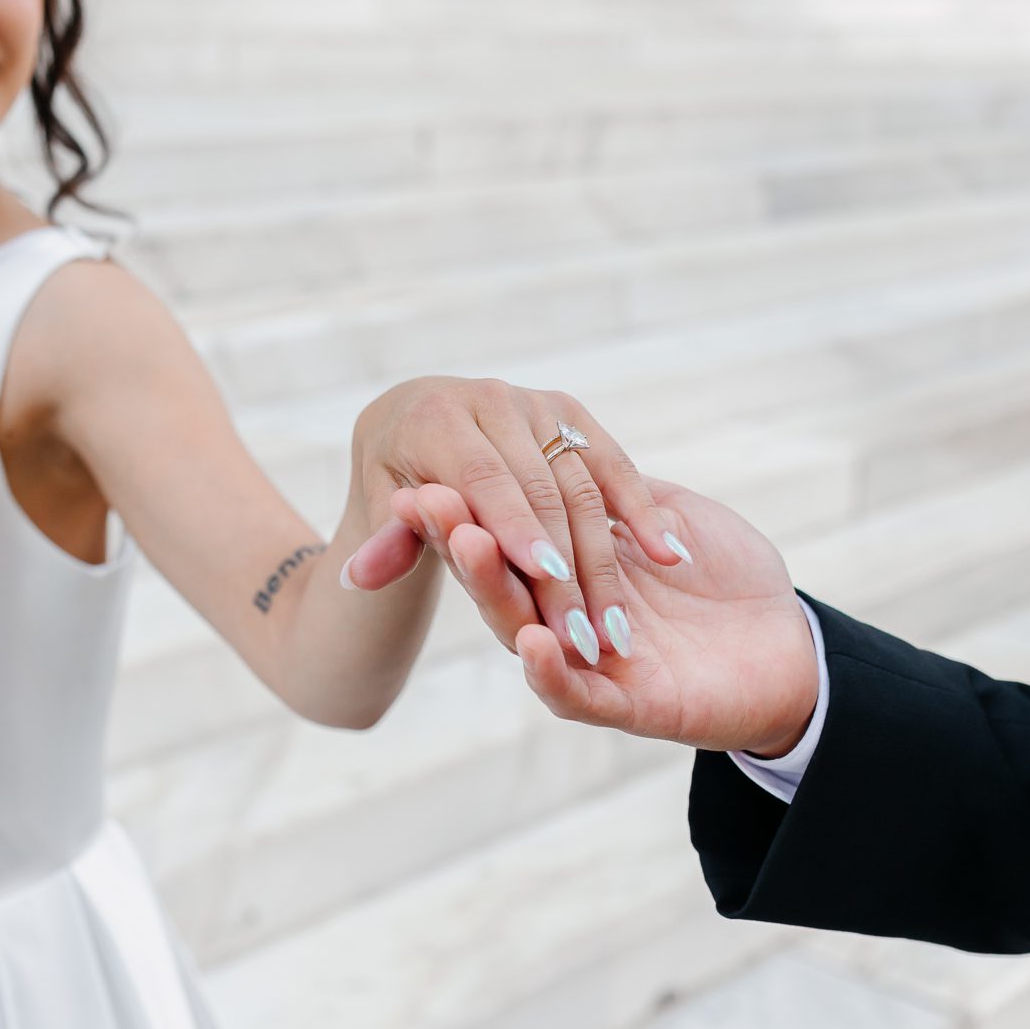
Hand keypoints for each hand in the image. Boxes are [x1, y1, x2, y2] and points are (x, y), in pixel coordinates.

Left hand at [347, 378, 690, 663]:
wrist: (417, 418)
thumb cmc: (398, 475)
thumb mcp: (385, 505)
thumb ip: (388, 542)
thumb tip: (359, 578)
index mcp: (436, 416)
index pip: (483, 478)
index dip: (515, 526)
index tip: (544, 576)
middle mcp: (490, 399)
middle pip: (539, 487)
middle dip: (564, 561)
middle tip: (583, 629)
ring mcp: (535, 402)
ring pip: (583, 481)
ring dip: (608, 554)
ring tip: (620, 620)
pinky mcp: (571, 411)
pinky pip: (613, 463)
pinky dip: (642, 510)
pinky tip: (670, 556)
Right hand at [392, 477, 821, 756]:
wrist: (795, 648)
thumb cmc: (734, 577)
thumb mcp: (674, 512)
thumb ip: (614, 489)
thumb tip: (555, 449)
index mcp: (574, 564)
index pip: (507, 531)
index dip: (468, 503)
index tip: (429, 465)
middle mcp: (567, 614)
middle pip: (500, 575)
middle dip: (461, 535)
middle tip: (423, 495)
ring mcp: (589, 663)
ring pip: (521, 629)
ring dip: (492, 588)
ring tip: (467, 543)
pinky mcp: (623, 706)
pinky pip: (572, 693)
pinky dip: (548, 670)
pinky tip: (529, 638)